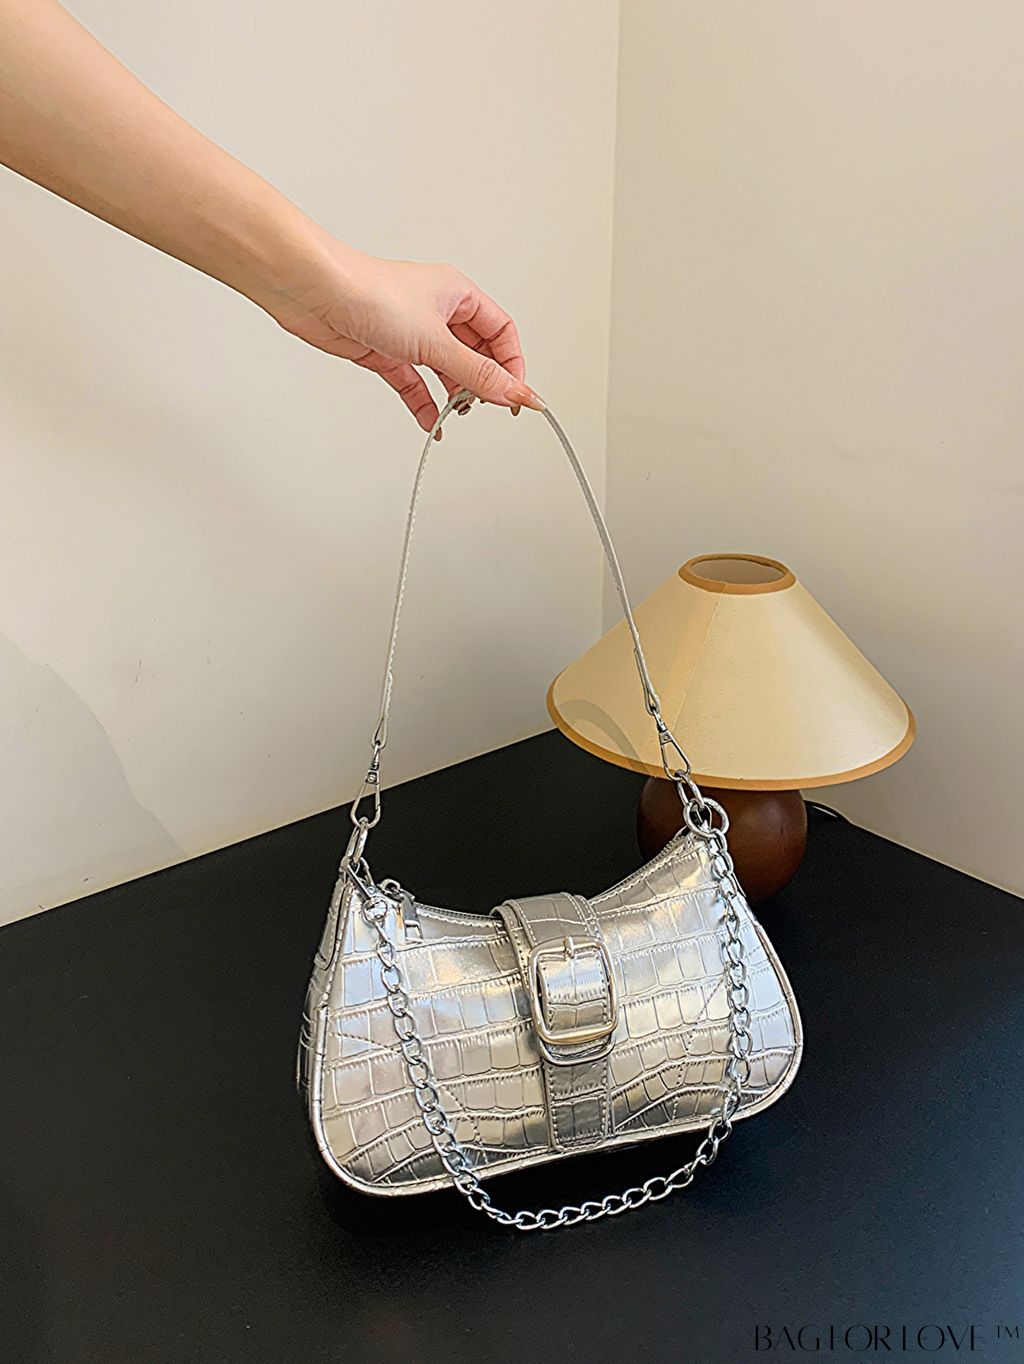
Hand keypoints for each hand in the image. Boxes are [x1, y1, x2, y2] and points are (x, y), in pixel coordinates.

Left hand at [259, 232, 542, 431]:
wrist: (314, 293)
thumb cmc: (369, 293)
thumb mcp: (436, 341)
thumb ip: (478, 374)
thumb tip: (518, 394)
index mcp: (457, 293)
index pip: (501, 332)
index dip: (512, 364)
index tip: (514, 395)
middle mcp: (436, 310)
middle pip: (475, 353)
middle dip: (482, 382)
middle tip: (485, 406)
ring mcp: (410, 332)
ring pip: (445, 370)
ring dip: (453, 395)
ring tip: (457, 414)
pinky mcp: (385, 350)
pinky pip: (414, 383)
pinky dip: (424, 403)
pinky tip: (431, 422)